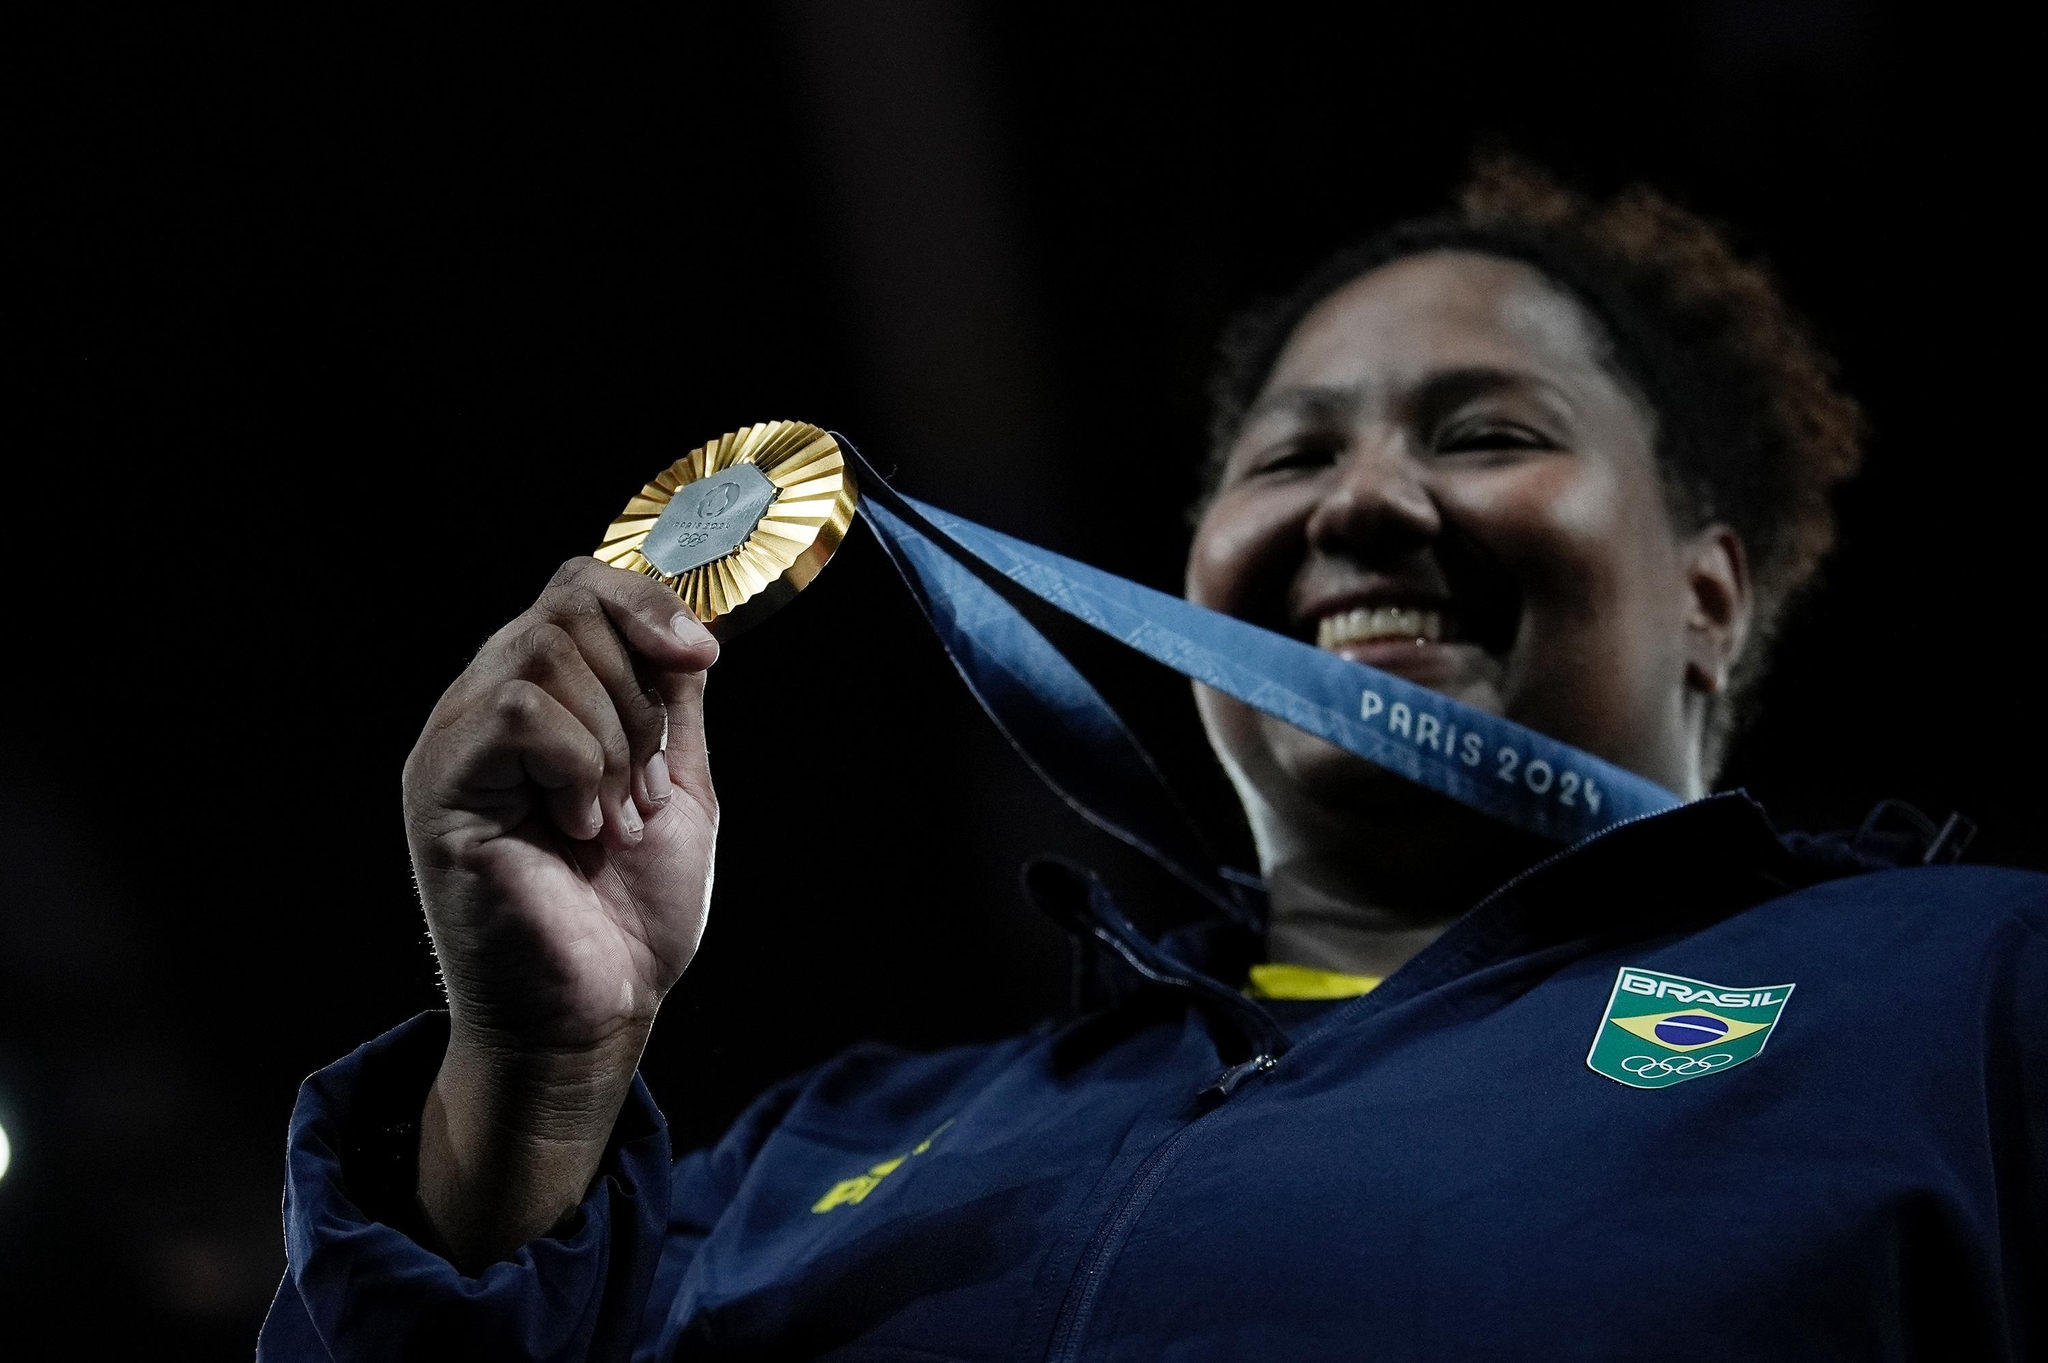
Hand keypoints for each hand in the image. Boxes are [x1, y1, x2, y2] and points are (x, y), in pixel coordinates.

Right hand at [399, 558, 718, 1264]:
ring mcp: (455, 744)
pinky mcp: (440, 788)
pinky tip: (578, 828)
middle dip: (640, 696)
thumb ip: (669, 699)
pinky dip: (576, 764)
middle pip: (568, 608)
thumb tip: (685, 620)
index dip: (646, 604)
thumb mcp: (674, 782)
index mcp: (542, 699)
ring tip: (612, 819)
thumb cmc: (629, 911)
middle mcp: (485, 707)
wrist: (596, 1011)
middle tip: (644, 789)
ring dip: (613, 740)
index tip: (702, 659)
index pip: (577, 588)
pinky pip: (517, 711)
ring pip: (545, 654)